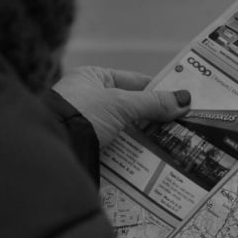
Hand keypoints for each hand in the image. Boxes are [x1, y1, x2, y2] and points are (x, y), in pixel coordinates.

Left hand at [53, 66, 190, 146]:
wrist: (51, 146)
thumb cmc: (80, 114)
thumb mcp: (120, 104)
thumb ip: (152, 102)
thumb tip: (185, 100)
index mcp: (93, 78)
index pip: (135, 81)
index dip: (159, 91)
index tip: (182, 102)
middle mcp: (89, 98)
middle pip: (132, 108)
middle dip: (155, 119)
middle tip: (183, 127)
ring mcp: (87, 123)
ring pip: (127, 129)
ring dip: (146, 139)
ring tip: (172, 146)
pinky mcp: (88, 145)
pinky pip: (117, 146)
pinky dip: (133, 153)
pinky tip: (152, 160)